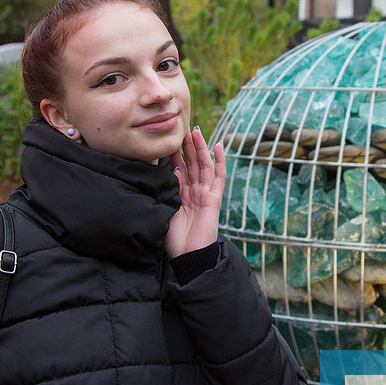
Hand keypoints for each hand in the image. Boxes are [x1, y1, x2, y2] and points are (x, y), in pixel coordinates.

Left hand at [166, 126, 225, 258]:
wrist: (189, 257)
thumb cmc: (175, 241)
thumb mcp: (165, 212)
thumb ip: (166, 193)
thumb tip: (164, 173)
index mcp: (182, 196)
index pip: (179, 169)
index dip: (175, 154)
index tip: (169, 139)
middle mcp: (195, 192)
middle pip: (193, 163)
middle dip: (188, 146)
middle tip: (183, 127)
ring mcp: (206, 194)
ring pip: (204, 165)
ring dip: (200, 147)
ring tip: (195, 131)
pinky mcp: (215, 198)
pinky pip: (219, 176)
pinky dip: (220, 160)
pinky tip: (219, 145)